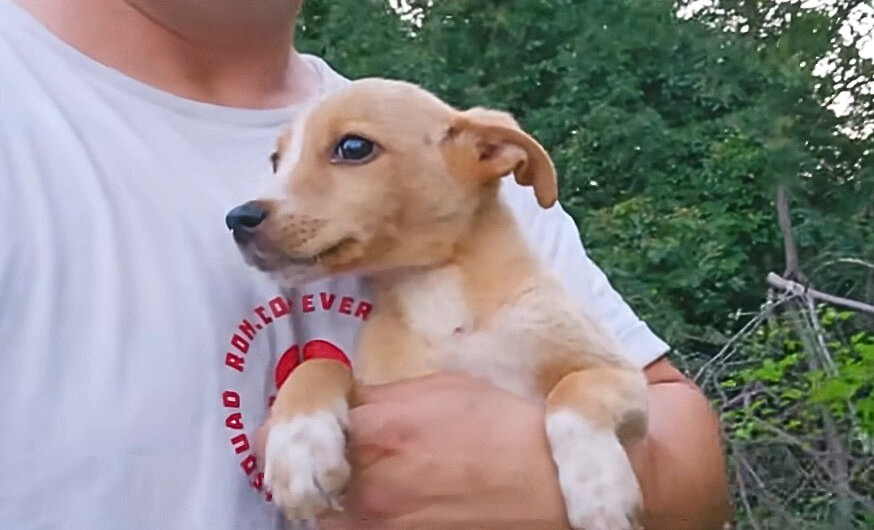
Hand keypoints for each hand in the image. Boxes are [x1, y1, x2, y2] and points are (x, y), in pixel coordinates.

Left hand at [315, 372, 578, 528]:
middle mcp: (368, 483)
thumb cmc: (505, 432)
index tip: (299, 413)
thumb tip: (351, 402)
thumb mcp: (444, 390)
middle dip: (303, 455)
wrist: (548, 488)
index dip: (292, 414)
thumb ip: (384, 397)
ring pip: (317, 509)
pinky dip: (350, 518)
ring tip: (350, 477)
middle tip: (319, 446)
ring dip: (323, 490)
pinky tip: (377, 502)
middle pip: (295, 470)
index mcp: (380, 430)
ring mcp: (378, 524)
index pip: (297, 421)